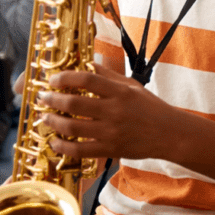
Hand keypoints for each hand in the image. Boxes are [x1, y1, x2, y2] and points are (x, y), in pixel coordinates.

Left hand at [41, 66, 180, 160]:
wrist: (171, 134)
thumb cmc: (152, 108)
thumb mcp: (133, 87)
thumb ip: (109, 76)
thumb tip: (86, 63)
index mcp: (121, 92)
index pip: (88, 79)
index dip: (66, 77)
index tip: (54, 79)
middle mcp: (115, 111)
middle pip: (74, 103)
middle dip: (52, 99)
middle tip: (43, 97)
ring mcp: (111, 132)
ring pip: (72, 126)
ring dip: (53, 121)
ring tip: (45, 117)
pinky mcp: (110, 149)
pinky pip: (79, 150)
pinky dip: (62, 146)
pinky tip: (54, 142)